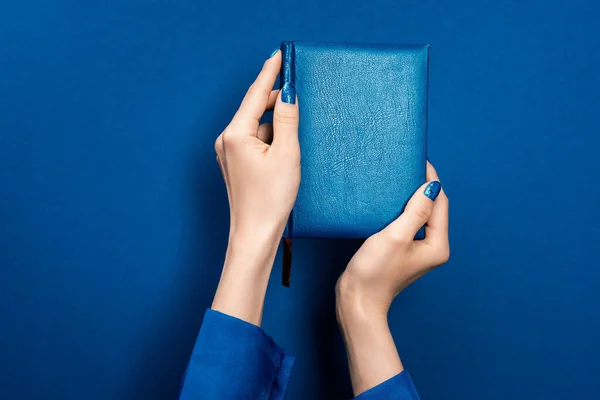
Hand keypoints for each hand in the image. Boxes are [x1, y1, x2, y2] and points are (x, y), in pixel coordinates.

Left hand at [212, 50, 299, 325]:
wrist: (255, 235)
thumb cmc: (271, 200)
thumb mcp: (287, 155)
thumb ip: (288, 120)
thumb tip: (289, 94)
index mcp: (235, 134)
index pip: (256, 94)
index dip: (270, 72)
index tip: (280, 55)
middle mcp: (227, 140)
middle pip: (256, 109)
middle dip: (278, 102)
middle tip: (300, 93)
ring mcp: (229, 153)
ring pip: (258, 126)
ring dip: (277, 125)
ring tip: (297, 137)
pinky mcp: (236, 164)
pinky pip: (255, 141)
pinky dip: (271, 139)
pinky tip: (287, 150)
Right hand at [336, 161, 448, 394]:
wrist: (357, 301)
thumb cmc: (374, 272)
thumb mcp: (395, 236)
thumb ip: (416, 210)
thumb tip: (431, 186)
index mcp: (437, 245)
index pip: (439, 202)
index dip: (431, 179)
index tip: (418, 159)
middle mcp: (432, 247)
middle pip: (433, 207)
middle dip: (422, 186)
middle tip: (406, 165)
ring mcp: (417, 250)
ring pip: (420, 214)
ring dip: (411, 196)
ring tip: (398, 178)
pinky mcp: (402, 250)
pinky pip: (407, 222)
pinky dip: (401, 209)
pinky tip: (388, 200)